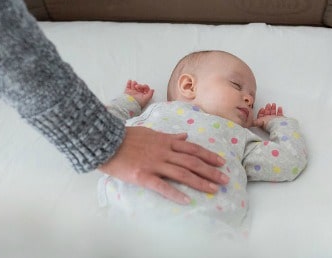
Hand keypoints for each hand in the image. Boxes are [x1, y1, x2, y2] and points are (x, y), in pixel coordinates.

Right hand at [98, 126, 228, 204]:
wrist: (105, 141)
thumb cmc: (126, 137)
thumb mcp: (150, 131)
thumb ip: (169, 136)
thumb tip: (184, 136)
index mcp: (165, 141)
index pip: (192, 148)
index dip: (208, 155)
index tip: (222, 162)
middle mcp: (164, 152)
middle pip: (192, 162)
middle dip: (211, 171)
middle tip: (225, 180)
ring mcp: (154, 164)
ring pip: (182, 173)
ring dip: (200, 182)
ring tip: (214, 190)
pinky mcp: (143, 176)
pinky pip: (162, 186)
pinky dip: (175, 193)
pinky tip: (187, 200)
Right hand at [124, 79, 153, 107]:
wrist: (129, 104)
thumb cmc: (137, 103)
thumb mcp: (146, 99)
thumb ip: (150, 94)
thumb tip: (152, 90)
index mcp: (143, 95)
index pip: (145, 89)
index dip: (145, 86)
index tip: (143, 86)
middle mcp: (138, 94)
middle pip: (140, 87)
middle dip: (139, 85)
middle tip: (137, 86)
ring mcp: (132, 92)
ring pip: (134, 85)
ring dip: (134, 83)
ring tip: (134, 83)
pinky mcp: (127, 92)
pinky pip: (128, 86)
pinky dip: (129, 83)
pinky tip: (130, 81)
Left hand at [253, 102, 283, 127]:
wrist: (277, 125)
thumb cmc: (268, 124)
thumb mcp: (259, 122)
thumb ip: (254, 121)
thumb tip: (249, 121)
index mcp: (264, 122)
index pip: (261, 116)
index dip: (261, 112)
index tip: (262, 108)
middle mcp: (269, 121)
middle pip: (267, 114)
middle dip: (267, 108)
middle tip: (268, 104)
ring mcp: (275, 120)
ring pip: (273, 113)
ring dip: (273, 108)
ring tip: (273, 104)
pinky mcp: (281, 120)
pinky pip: (280, 115)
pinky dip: (279, 111)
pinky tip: (279, 108)